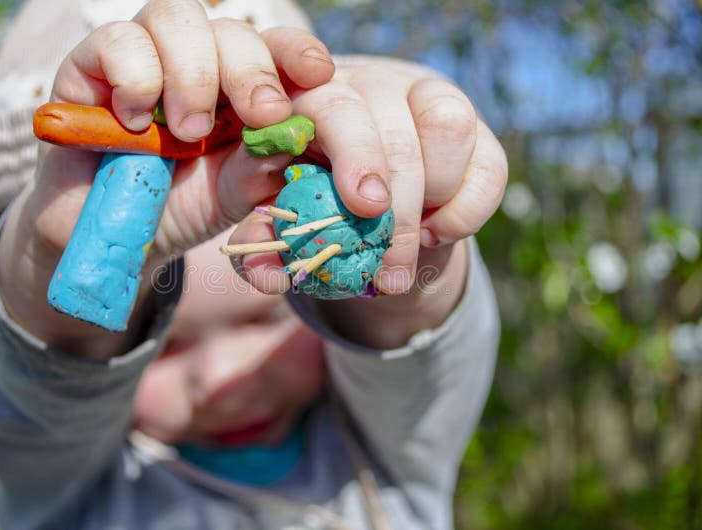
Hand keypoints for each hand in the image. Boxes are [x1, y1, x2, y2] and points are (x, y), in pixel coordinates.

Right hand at [0, 0, 333, 356]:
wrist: (108, 236)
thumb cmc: (181, 207)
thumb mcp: (232, 197)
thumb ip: (260, 171)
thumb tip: (291, 139)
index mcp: (245, 90)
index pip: (280, 52)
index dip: (300, 55)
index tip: (318, 74)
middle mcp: (202, 63)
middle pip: (235, 31)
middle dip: (253, 71)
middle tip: (261, 115)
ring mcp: (148, 58)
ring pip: (178, 17)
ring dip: (193, 73)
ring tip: (188, 132)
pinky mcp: (92, 64)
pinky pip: (117, 38)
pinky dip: (135, 76)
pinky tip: (136, 122)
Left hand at [229, 57, 507, 347]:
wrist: (368, 207)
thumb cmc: (312, 205)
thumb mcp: (280, 220)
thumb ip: (265, 242)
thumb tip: (264, 277)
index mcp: (308, 97)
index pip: (331, 102)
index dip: (354, 150)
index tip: (365, 206)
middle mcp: (367, 85)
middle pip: (391, 124)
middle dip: (396, 205)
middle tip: (387, 269)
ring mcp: (424, 96)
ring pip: (447, 124)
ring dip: (434, 196)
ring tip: (413, 241)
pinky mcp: (472, 126)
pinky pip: (490, 163)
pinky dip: (467, 211)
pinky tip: (437, 234)